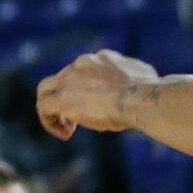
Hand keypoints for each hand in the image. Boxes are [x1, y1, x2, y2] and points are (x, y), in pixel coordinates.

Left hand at [37, 49, 158, 138]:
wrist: (140, 98)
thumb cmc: (149, 93)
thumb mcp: (145, 78)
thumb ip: (136, 79)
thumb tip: (145, 84)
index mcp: (102, 58)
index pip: (84, 69)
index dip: (86, 89)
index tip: (97, 105)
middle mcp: (83, 63)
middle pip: (62, 77)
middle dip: (66, 96)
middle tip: (75, 115)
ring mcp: (69, 78)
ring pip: (46, 89)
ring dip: (52, 108)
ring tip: (66, 127)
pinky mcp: (62, 97)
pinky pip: (44, 107)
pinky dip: (49, 121)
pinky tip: (65, 133)